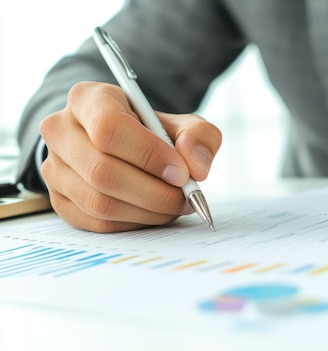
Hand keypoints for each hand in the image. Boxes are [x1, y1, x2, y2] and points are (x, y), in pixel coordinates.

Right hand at [39, 82, 221, 231]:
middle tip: (185, 197)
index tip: (181, 172)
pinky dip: (134, 223)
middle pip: (102, 171)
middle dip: (154, 192)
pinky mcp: (60, 201)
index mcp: (88, 99)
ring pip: (99, 202)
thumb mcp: (183, 125)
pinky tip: (154, 212)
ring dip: (147, 210)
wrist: (125, 148)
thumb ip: (199, 137)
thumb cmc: (154, 133)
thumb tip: (195, 165)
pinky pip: (98, 223)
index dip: (148, 155)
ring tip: (175, 204)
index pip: (109, 128)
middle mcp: (61, 130)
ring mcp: (54, 168)